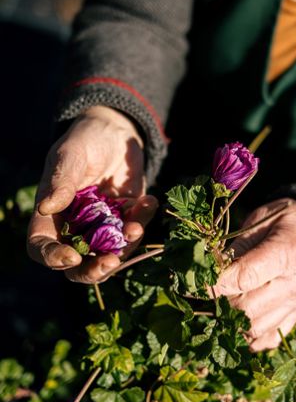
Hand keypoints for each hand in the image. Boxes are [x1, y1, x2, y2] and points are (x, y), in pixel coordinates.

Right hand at [27, 106, 157, 282]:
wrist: (116, 131)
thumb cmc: (85, 139)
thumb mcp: (71, 154)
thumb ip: (62, 180)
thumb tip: (46, 208)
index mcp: (51, 214)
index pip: (42, 246)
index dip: (52, 258)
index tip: (72, 256)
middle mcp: (75, 225)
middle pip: (78, 263)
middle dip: (94, 269)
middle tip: (111, 262)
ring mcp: (102, 225)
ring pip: (110, 253)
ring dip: (124, 248)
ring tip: (136, 227)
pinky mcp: (125, 218)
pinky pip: (134, 230)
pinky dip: (142, 221)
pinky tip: (148, 201)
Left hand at [214, 199, 295, 351]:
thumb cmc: (283, 220)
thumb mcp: (259, 221)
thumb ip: (237, 248)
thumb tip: (208, 270)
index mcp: (288, 252)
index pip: (245, 277)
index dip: (216, 283)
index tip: (195, 282)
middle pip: (248, 307)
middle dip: (221, 300)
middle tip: (206, 290)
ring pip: (256, 328)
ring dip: (232, 319)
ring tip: (220, 303)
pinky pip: (270, 339)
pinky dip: (250, 336)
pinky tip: (238, 321)